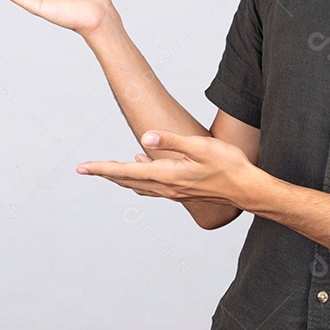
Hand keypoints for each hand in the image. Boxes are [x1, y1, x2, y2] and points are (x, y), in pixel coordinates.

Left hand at [77, 130, 261, 208]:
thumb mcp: (200, 147)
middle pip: (127, 180)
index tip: (83, 167)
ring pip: (138, 185)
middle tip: (85, 169)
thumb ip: (172, 141)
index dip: (102, 168)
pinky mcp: (182, 191)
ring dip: (120, 177)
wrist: (247, 189)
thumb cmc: (228, 166)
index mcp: (167, 175)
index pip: (126, 172)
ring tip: (106, 170)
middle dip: (105, 173)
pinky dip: (139, 178)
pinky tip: (142, 165)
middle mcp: (166, 187)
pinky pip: (152, 186)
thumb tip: (144, 138)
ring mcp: (174, 191)